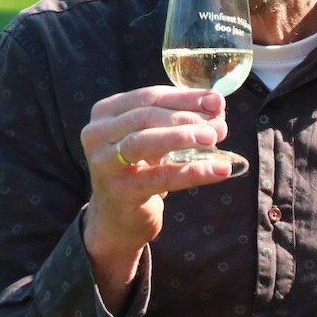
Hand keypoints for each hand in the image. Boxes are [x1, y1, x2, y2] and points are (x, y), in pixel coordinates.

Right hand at [81, 85, 232, 311]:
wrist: (117, 219)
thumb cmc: (141, 170)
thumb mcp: (154, 140)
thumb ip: (178, 120)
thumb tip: (216, 107)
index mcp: (106, 112)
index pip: (149, 96)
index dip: (185, 98)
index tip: (217, 101)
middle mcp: (97, 134)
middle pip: (146, 116)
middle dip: (186, 118)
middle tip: (219, 125)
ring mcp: (104, 163)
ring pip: (145, 141)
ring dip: (183, 137)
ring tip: (214, 139)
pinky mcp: (118, 191)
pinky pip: (159, 178)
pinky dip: (192, 172)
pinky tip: (218, 170)